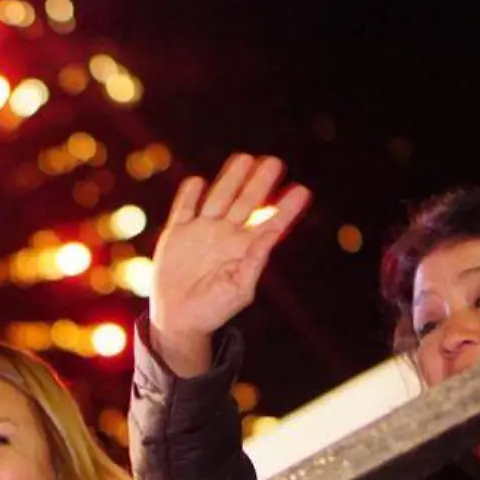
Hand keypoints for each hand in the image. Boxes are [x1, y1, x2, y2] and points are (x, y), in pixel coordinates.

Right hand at [148, 153, 310, 376]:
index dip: (287, 207)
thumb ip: (255, 263)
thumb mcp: (239, 290)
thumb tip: (271, 233)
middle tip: (275, 163)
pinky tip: (198, 182)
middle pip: (247, 202)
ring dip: (231, 178)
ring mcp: (202, 231)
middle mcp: (227, 235)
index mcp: (246, 249)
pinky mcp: (177, 233)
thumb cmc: (213, 310)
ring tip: (245, 159)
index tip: (303, 191)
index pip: (271, 222)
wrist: (177, 320)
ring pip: (219, 197)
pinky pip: (184, 208)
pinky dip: (190, 195)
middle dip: (260, 182)